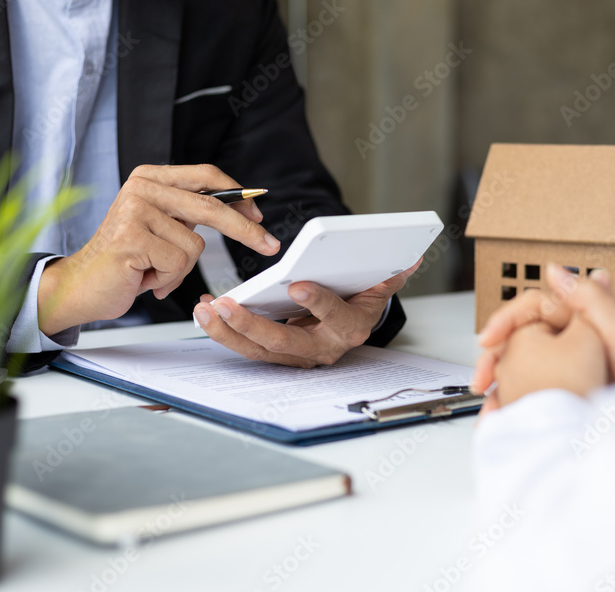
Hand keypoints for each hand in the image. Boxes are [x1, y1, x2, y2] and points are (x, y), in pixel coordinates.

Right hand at [37, 164, 280, 334]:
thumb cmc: (127, 261)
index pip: (206, 177)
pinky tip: (143, 277)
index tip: (260, 213)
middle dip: (245, 230)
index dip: (238, 195)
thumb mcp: (162, 228)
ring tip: (152, 270)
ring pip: (194, 245)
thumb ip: (189, 212)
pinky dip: (166, 279)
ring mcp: (135, 210)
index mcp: (151, 177)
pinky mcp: (131, 237)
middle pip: (211, 206)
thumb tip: (243, 208)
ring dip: (179, 269)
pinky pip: (177, 263)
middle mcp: (141, 187)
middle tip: (270, 245)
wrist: (82, 287)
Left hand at [193, 260, 420, 367]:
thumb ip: (389, 275)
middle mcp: (322, 349)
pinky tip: (205, 308)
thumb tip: (410, 259)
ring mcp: (296, 356)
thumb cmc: (359, 299)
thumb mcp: (378, 287)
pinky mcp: (276, 354)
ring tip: (204, 307)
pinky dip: (223, 329)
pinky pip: (247, 346)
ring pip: (258, 350)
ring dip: (227, 331)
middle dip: (251, 325)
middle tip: (224, 304)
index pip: (335, 317)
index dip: (318, 302)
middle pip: (284, 343)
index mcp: (350, 328)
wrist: (352, 324)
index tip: (298, 284)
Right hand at [472, 264, 614, 398]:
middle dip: (494, 359)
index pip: (531, 310)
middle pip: (518, 342)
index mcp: (581, 321)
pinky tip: (503, 419)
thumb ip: (590, 299)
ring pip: (518, 373)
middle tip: (481, 379)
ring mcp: (565, 373)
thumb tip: (553, 268)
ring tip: (489, 408)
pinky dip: (513, 408)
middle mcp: (570, 344)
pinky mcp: (563, 399)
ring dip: (499, 388)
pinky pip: (529, 399)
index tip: (488, 340)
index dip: (505, 321)